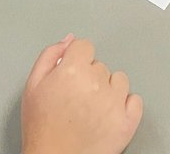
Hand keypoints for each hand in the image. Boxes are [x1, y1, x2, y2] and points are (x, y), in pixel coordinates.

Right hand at [21, 36, 142, 153]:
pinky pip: (135, 101)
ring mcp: (114, 102)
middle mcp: (96, 82)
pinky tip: (110, 114)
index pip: (84, 46)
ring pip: (119, 80)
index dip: (76, 61)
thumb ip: (50, 55)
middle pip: (99, 65)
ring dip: (108, 89)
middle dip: (89, 77)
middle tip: (75, 99)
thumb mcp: (33, 85)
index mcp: (72, 70)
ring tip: (92, 109)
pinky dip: (126, 105)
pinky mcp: (127, 122)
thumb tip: (69, 40)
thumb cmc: (41, 128)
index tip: (71, 75)